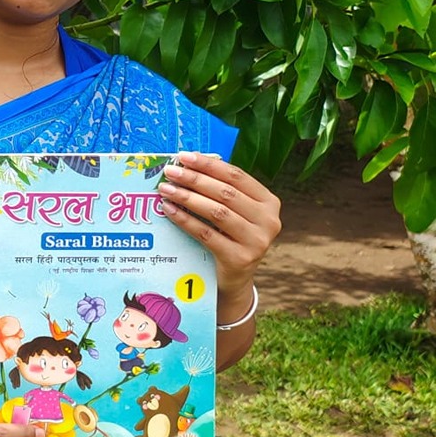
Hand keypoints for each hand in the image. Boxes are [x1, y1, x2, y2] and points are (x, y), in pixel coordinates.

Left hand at [156, 151, 280, 299]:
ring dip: (187, 197)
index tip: (184, 156)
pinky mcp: (240, 258)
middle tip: (170, 172)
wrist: (234, 279)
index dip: (209, 164)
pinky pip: (206, 234)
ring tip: (166, 189)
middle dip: (194, 179)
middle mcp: (269, 220)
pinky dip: (185, 220)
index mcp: (269, 202)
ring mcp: (257, 241)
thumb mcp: (234, 213)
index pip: (236, 176)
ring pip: (216, 212)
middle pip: (225, 192)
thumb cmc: (230, 237)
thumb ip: (221, 191)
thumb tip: (187, 165)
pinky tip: (170, 210)